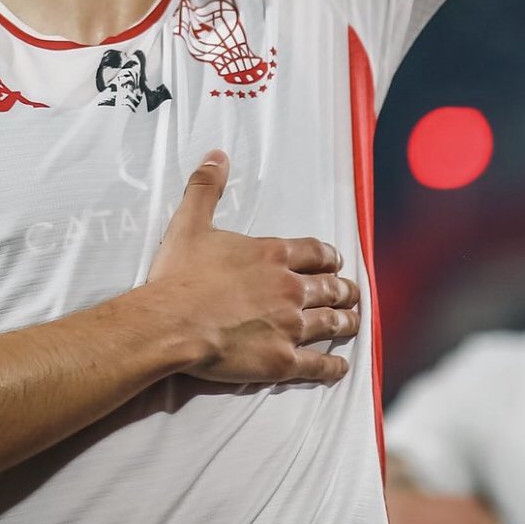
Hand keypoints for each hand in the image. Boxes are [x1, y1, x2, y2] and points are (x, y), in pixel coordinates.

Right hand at [147, 150, 359, 384]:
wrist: (171, 323)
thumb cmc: (180, 276)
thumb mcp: (191, 222)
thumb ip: (206, 188)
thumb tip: (216, 155)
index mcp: (273, 255)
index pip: (316, 253)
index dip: (329, 257)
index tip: (335, 262)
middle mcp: (290, 288)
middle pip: (330, 287)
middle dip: (343, 290)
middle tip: (350, 293)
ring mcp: (290, 326)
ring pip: (331, 322)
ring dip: (345, 322)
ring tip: (353, 322)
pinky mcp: (282, 360)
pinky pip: (318, 364)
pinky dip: (333, 367)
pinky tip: (341, 368)